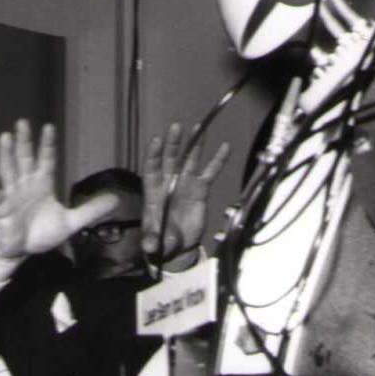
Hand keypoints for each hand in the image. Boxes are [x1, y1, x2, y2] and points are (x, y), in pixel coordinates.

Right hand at [0, 120, 113, 261]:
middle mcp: (25, 185)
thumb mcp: (71, 222)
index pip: (46, 160)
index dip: (47, 145)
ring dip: (6, 155)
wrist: (19, 251)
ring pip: (9, 171)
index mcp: (42, 184)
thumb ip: (91, 210)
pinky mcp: (1, 209)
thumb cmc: (41, 233)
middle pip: (25, 159)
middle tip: (22, 122)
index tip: (49, 127)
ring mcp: (11, 195)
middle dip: (24, 141)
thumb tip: (117, 200)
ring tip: (4, 137)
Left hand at [141, 123, 229, 265]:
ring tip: (198, 128)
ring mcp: (184, 185)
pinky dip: (217, 160)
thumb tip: (149, 247)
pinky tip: (225, 147)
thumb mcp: (155, 243)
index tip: (158, 140)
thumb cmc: (160, 241)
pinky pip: (209, 173)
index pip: (152, 169)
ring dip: (193, 146)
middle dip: (173, 144)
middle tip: (176, 127)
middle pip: (170, 160)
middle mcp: (168, 184)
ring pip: (188, 161)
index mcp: (153, 194)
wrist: (177, 248)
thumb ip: (153, 242)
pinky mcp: (199, 191)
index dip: (154, 155)